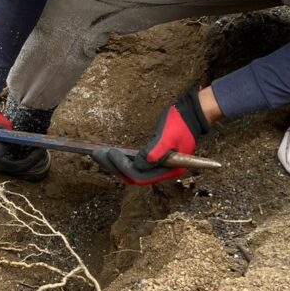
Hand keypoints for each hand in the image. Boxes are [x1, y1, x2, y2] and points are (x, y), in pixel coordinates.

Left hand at [92, 92, 210, 185]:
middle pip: (134, 177)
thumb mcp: (167, 136)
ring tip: (100, 155)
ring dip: (115, 165)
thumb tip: (141, 164)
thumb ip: (155, 152)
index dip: (122, 167)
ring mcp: (160, 166)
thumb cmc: (181, 123)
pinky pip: (136, 165)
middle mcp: (165, 171)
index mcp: (170, 170)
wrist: (193, 113)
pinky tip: (112, 154)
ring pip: (134, 171)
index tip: (110, 153)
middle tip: (97, 155)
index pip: (140, 176)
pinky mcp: (155, 159)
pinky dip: (123, 160)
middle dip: (114, 167)